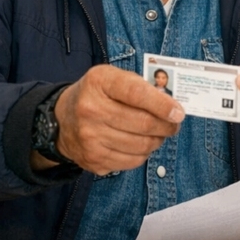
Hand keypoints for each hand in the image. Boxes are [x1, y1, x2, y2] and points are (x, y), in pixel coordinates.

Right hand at [52, 64, 183, 174]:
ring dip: (157, 140)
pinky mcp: (93, 159)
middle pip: (143, 124)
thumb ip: (140, 86)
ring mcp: (90, 138)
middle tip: (174, 124)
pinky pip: (132, 161)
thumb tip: (171, 106)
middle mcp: (91, 110)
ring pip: (141, 146)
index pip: (136, 94)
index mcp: (98, 83)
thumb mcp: (112, 78)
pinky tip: (140, 144)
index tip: (178, 112)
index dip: (162, 105)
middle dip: (166, 126)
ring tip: (158, 134)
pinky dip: (143, 154)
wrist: (61, 120)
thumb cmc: (96, 95)